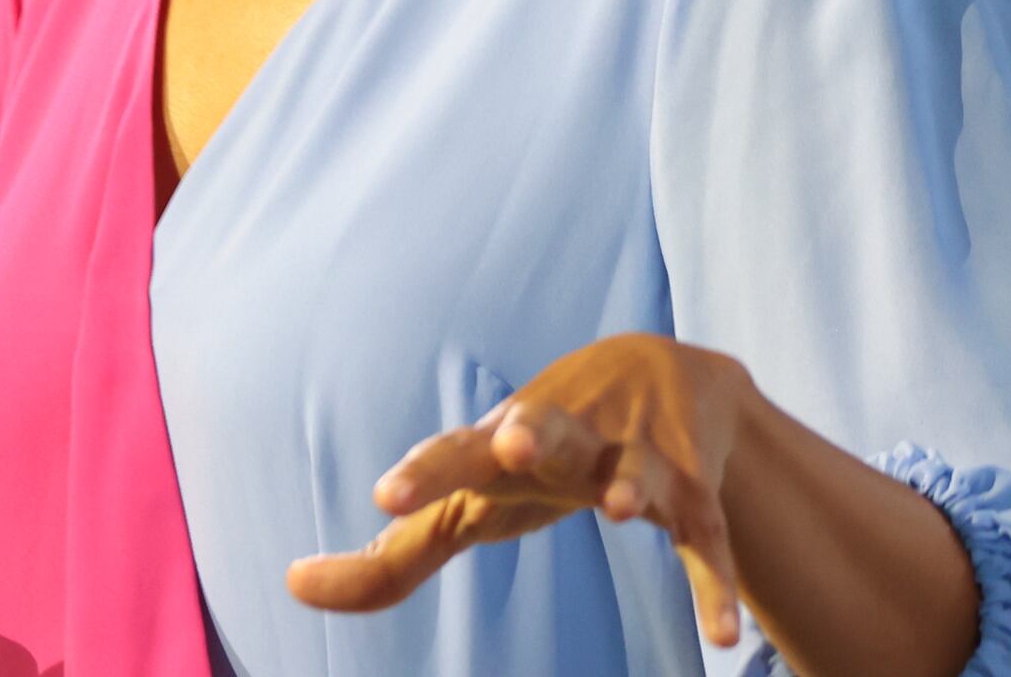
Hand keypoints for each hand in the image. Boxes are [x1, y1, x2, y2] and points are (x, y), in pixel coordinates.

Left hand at [287, 333, 751, 647]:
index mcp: (503, 443)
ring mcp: (634, 455)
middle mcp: (567, 437)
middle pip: (545, 429)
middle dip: (533, 433)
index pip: (454, 453)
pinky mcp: (696, 490)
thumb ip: (391, 554)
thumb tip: (292, 585)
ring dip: (628, 482)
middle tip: (516, 441)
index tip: (385, 494)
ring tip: (617, 506)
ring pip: (635, 466)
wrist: (669, 375)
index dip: (424, 471)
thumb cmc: (539, 451)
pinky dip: (714, 582)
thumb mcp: (471, 500)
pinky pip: (706, 539)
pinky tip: (718, 635)